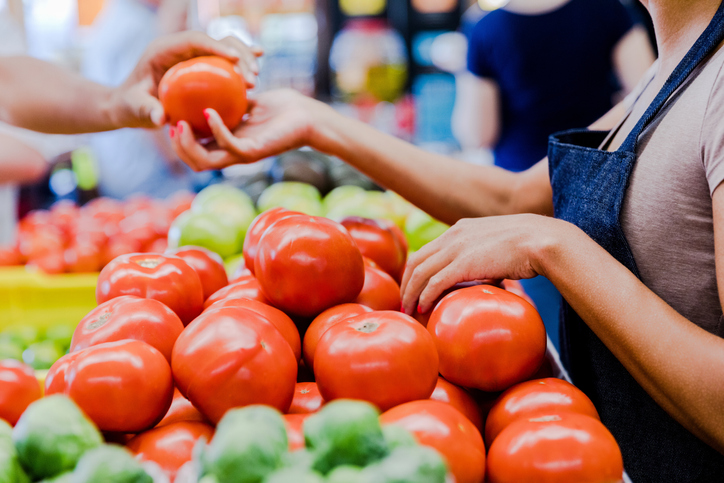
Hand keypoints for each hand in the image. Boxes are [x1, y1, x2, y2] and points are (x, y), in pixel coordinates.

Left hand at [109, 31, 262, 129]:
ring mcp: (194, 56)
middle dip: (237, 53)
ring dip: (244, 59)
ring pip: (224, 47)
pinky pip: (225, 61)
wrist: (131, 103)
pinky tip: (259, 69)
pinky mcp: (202, 66)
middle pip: (215, 40)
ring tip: (256, 78)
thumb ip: (147, 110)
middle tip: (253, 76)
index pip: (193, 40)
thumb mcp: (135, 108)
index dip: (216, 45)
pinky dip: (242, 63)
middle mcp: (182, 48)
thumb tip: (161, 118)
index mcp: (164, 49)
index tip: (235, 59)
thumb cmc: (131, 104)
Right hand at [170, 89, 330, 170]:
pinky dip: (215, 129)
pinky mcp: (254, 151)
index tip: (170, 119)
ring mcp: (243, 154)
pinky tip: (209, 111)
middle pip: (195, 162)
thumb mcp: (250, 101)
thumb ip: (232, 99)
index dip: (179, 140)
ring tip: (180, 124)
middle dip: (177, 146)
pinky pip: (228, 145)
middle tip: (170, 124)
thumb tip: (215, 83)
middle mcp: (233, 153)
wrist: (308, 116)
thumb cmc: (283, 108)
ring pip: (205, 162)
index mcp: (230, 143)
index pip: (197, 150)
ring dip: (188, 144)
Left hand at [400, 214, 566, 314]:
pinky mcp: (464, 264)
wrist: (542, 239)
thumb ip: (486, 259)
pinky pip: (435, 282)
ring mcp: (456, 248)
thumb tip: (489, 279)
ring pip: (420, 272)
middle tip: (404, 303)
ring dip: (410, 293)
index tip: (413, 289)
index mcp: (459, 229)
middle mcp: (453, 236)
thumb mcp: (498, 246)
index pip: (427, 250)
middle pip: (416, 261)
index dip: (416, 271)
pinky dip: (424, 296)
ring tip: (408, 310)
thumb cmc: (529, 245)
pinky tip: (422, 308)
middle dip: (406, 284)